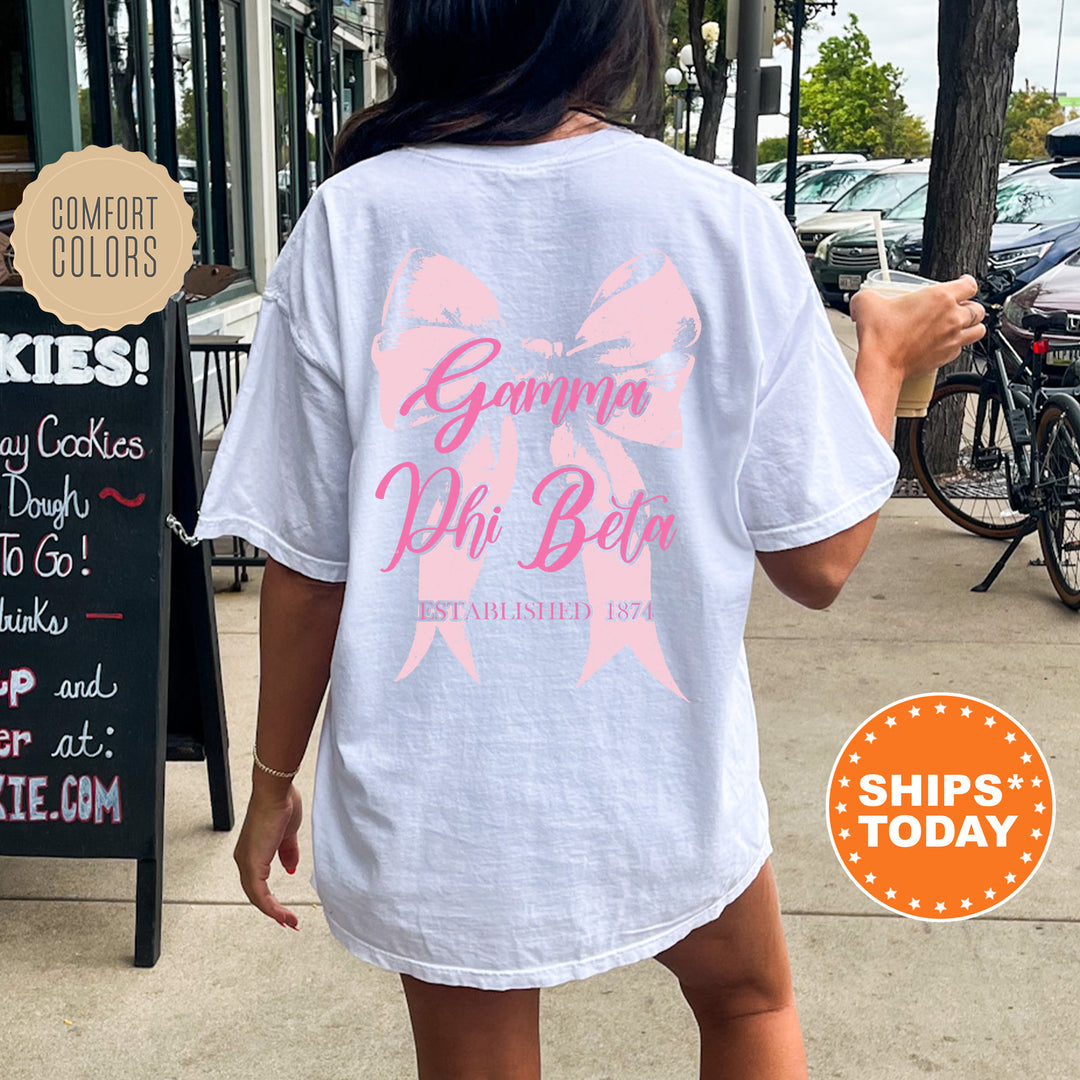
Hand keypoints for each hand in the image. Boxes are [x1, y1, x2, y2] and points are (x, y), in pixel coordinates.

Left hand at [233, 780, 302, 929]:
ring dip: (274, 912)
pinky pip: (259, 893)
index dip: (271, 899)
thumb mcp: (288, 835)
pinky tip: (283, 914)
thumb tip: (291, 869)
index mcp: (252, 852)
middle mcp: (245, 859)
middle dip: (273, 911)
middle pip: (256, 894)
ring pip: (257, 897)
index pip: (258, 883)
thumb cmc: (281, 805)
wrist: (276, 792)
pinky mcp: (252, 863)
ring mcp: (247, 862)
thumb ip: (288, 853)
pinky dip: (271, 907)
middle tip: (289, 922)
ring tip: (290, 922)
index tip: (285, 911)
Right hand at [849, 274, 986, 380]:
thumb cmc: (880, 336)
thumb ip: (870, 294)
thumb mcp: (867, 302)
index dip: (967, 282)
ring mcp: (952, 339)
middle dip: (971, 306)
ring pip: (978, 330)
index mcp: (940, 297)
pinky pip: (962, 349)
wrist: (881, 364)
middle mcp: (952, 317)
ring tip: (963, 325)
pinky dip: (958, 345)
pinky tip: (946, 343)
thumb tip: (864, 297)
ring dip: (972, 326)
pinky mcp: (947, 357)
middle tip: (959, 307)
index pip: (970, 285)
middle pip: (978, 308)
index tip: (963, 283)